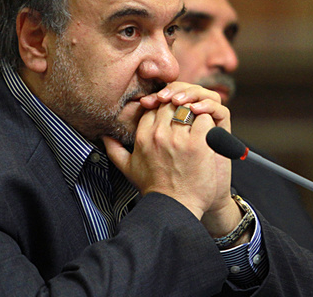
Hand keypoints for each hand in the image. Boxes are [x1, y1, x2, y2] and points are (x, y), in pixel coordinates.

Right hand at [103, 82, 234, 226]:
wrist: (175, 208)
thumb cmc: (154, 190)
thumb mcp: (128, 169)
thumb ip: (115, 150)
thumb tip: (104, 136)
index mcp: (143, 137)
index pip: (153, 107)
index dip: (163, 108)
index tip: (172, 118)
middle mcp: (159, 134)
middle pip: (170, 104)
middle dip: (179, 107)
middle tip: (189, 117)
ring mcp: (179, 138)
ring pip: (188, 108)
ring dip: (195, 113)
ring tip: (199, 124)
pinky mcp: (198, 143)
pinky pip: (204, 117)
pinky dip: (208, 121)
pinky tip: (208, 131)